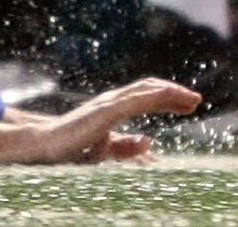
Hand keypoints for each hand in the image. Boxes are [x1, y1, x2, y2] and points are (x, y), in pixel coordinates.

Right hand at [3, 79, 199, 162]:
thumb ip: (124, 146)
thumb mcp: (103, 149)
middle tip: (195, 101)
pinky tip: (168, 98)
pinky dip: (154, 96)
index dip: (169, 98)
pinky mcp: (105, 111)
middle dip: (175, 93)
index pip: (146, 96)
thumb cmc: (69, 149)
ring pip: (146, 90)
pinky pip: (135, 100)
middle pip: (150, 88)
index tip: (188, 104)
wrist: (42, 147)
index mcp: (113, 108)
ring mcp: (108, 103)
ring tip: (191, 101)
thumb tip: (149, 141)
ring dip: (171, 92)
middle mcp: (112, 100)